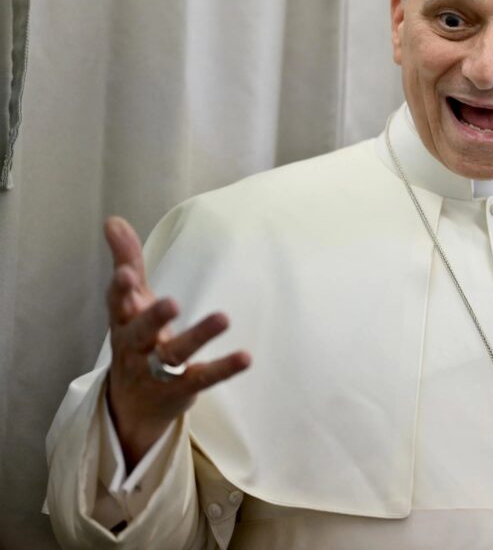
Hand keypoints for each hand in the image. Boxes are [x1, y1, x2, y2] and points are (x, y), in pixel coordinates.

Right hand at [103, 216, 250, 468]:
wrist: (132, 405)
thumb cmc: (135, 338)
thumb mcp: (129, 301)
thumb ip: (127, 260)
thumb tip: (112, 220)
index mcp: (122, 321)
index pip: (117, 303)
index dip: (120, 289)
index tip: (125, 274)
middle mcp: (136, 346)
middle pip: (140, 332)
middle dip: (153, 317)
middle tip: (171, 302)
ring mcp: (157, 370)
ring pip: (174, 354)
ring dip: (198, 336)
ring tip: (223, 318)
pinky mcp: (181, 387)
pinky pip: (203, 376)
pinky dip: (224, 368)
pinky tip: (246, 356)